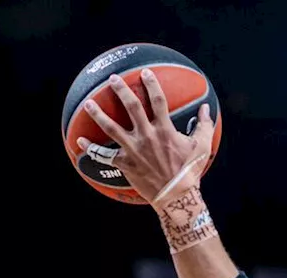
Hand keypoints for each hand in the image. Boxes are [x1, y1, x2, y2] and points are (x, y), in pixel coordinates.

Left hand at [76, 71, 215, 204]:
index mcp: (165, 129)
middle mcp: (147, 136)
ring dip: (98, 115)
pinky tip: (80, 141)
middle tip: (112, 78)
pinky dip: (91, 149)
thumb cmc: (189, 172)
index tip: (144, 73)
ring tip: (88, 103)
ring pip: (112, 128)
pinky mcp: (125, 164)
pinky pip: (104, 155)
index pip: (157, 100)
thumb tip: (207, 108)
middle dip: (121, 90)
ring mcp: (134, 150)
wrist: (176, 196)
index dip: (151, 84)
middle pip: (131, 107)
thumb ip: (204, 125)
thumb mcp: (202, 146)